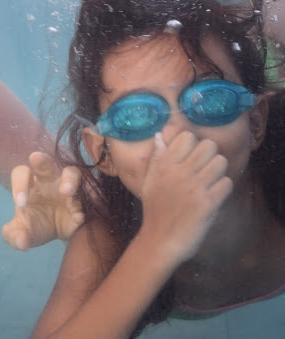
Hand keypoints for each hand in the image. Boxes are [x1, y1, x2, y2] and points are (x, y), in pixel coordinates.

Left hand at [2, 152, 83, 250]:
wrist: (57, 237)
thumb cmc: (35, 227)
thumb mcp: (21, 234)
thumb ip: (14, 236)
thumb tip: (21, 243)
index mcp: (30, 185)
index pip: (22, 173)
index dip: (19, 185)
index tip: (20, 203)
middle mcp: (49, 181)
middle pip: (45, 163)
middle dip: (41, 160)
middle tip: (35, 158)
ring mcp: (69, 189)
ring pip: (72, 173)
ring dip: (69, 180)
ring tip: (66, 191)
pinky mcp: (83, 201)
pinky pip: (86, 199)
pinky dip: (81, 207)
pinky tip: (77, 217)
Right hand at [138, 132, 232, 262]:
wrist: (160, 241)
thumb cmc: (155, 210)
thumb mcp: (150, 181)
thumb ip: (157, 156)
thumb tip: (160, 135)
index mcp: (163, 165)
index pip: (188, 136)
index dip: (193, 145)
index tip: (190, 159)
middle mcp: (178, 172)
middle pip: (209, 145)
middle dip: (210, 157)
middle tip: (203, 171)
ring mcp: (193, 187)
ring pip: (221, 162)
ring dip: (218, 173)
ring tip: (209, 184)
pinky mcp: (207, 203)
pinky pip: (227, 183)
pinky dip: (223, 190)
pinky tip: (213, 198)